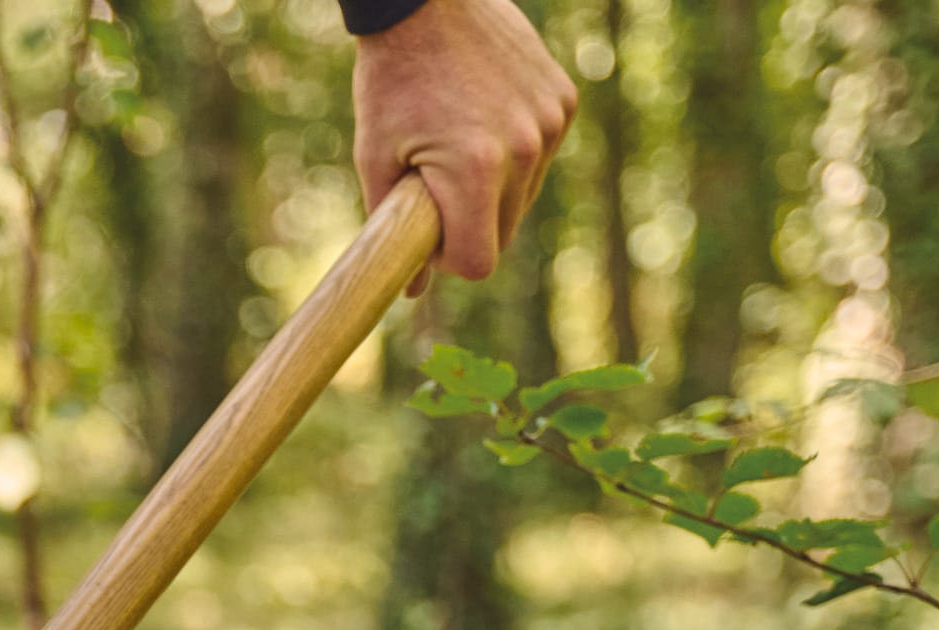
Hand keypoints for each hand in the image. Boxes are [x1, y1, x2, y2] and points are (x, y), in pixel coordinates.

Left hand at [353, 0, 575, 290]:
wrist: (428, 0)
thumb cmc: (391, 78)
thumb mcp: (375, 155)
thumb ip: (393, 226)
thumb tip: (413, 292)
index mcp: (476, 168)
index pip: (479, 262)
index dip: (449, 258)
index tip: (428, 232)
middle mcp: (525, 147)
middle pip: (504, 234)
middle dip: (469, 225)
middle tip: (434, 185)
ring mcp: (550, 121)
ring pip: (524, 197)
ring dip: (493, 190)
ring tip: (457, 143)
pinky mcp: (563, 100)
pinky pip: (541, 156)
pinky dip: (514, 154)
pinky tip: (484, 117)